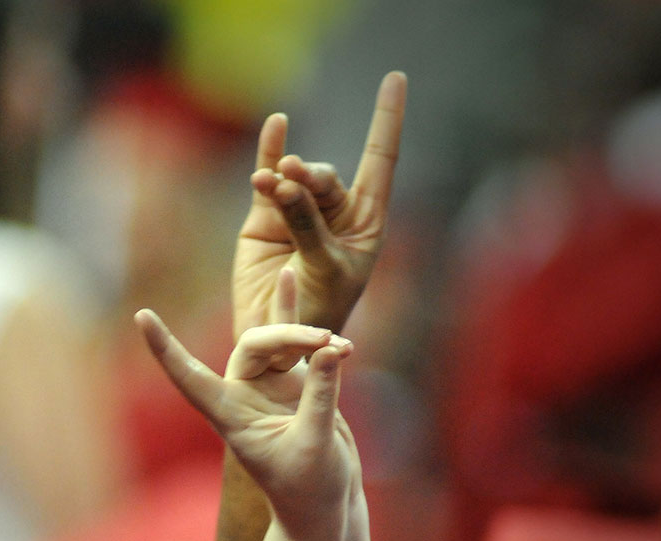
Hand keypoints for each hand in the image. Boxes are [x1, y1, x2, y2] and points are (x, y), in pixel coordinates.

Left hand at [138, 270, 358, 537]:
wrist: (327, 507)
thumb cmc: (310, 490)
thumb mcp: (315, 444)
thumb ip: (320, 396)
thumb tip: (328, 348)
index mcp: (229, 415)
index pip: (188, 377)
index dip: (165, 349)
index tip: (142, 317)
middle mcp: (242, 395)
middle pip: (253, 345)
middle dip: (288, 337)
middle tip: (328, 344)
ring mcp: (270, 386)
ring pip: (277, 340)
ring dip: (306, 334)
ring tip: (342, 345)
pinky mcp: (296, 383)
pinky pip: (293, 341)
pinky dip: (294, 312)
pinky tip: (290, 275)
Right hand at [231, 70, 406, 338]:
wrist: (279, 341)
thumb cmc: (319, 312)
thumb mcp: (324, 268)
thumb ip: (307, 224)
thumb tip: (285, 180)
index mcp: (367, 222)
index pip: (381, 160)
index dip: (387, 120)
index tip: (396, 79)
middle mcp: (335, 212)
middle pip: (327, 176)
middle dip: (311, 174)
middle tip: (293, 177)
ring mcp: (298, 213)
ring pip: (295, 179)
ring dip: (285, 176)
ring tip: (273, 183)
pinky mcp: (264, 220)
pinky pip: (268, 178)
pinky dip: (269, 151)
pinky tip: (276, 123)